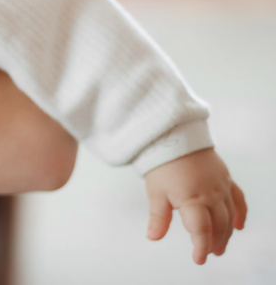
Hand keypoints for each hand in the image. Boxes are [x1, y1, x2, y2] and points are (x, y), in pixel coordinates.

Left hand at [144, 147, 246, 263]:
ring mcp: (221, 186)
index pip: (201, 230)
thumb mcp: (155, 191)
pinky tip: (238, 225)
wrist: (172, 135)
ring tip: (220, 246)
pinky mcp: (225, 178)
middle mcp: (211, 194)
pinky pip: (238, 199)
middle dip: (215, 242)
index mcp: (192, 199)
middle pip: (218, 225)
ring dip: (227, 232)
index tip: (198, 259)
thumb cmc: (161, 163)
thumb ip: (158, 217)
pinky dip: (240, 214)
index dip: (201, 247)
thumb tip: (153, 237)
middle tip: (209, 253)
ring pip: (229, 215)